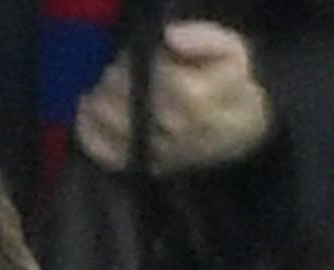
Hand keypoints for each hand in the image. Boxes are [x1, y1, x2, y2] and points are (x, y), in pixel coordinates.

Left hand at [75, 21, 274, 175]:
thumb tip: (169, 37)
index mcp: (193, 96)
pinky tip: (84, 115)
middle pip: (124, 97)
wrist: (248, 131)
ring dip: (97, 103)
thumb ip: (204, 38)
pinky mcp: (150, 167)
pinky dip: (91, 136)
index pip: (146, 71)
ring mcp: (159, 151)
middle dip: (114, 77)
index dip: (135, 57)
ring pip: (112, 125)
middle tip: (118, 70)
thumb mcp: (233, 50)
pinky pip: (111, 156)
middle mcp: (172, 127)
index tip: (134, 52)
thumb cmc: (236, 85)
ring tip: (99, 89)